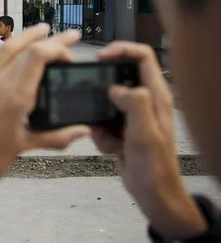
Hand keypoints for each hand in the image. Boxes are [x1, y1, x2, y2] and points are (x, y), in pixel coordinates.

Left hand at [0, 24, 88, 201]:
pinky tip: (8, 49)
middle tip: (66, 34)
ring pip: (2, 48)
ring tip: (39, 34)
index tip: (71, 48)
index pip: (37, 56)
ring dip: (22, 38)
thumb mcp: (29, 145)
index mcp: (13, 96)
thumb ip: (59, 135)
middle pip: (21, 46)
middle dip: (44, 36)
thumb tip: (84, 130)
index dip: (57, 46)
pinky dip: (0, 49)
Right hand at [91, 42, 206, 238]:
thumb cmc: (154, 165)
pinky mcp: (122, 129)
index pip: (142, 56)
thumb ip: (134, 103)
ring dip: (98, 116)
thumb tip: (115, 87)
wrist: (153, 194)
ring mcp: (133, 115)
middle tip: (89, 95)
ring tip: (104, 135)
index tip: (100, 57)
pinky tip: (108, 148)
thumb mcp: (144, 132)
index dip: (121, 50)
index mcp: (155, 96)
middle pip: (119, 76)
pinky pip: (102, 121)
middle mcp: (145, 101)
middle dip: (102, 88)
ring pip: (106, 101)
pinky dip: (100, 134)